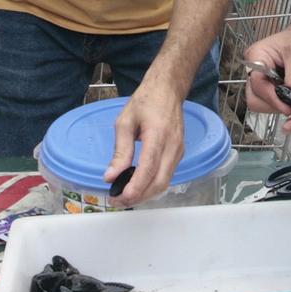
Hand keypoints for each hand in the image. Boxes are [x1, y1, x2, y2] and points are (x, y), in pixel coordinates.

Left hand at [107, 80, 184, 204]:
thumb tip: (111, 176)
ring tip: (124, 196)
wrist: (168, 90)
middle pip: (159, 182)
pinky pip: (167, 176)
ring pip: (165, 183)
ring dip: (145, 194)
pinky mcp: (179, 154)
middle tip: (118, 201)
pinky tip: (137, 185)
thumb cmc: (146, 101)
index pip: (148, 169)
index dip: (135, 187)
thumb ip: (120, 150)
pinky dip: (152, 185)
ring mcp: (179, 151)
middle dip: (139, 196)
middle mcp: (173, 146)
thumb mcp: (125, 121)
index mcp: (158, 135)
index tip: (120, 197)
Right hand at [241, 23, 290, 117]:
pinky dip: (282, 103)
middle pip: (254, 97)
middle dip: (273, 103)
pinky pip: (270, 102)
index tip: (287, 106)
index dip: (272, 97)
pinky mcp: (269, 86)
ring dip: (278, 104)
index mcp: (256, 56)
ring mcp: (261, 78)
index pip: (257, 83)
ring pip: (261, 103)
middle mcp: (255, 68)